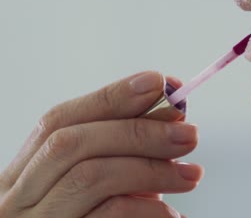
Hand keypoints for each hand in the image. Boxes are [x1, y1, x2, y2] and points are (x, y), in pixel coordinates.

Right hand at [0, 71, 202, 217]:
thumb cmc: (96, 215)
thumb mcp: (107, 175)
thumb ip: (127, 145)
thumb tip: (172, 111)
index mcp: (29, 167)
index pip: (61, 119)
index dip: (111, 97)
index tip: (158, 84)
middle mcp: (21, 192)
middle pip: (74, 143)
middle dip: (138, 132)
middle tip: (189, 134)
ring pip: (91, 177)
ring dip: (151, 169)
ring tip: (192, 174)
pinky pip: (108, 216)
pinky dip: (146, 208)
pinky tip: (172, 213)